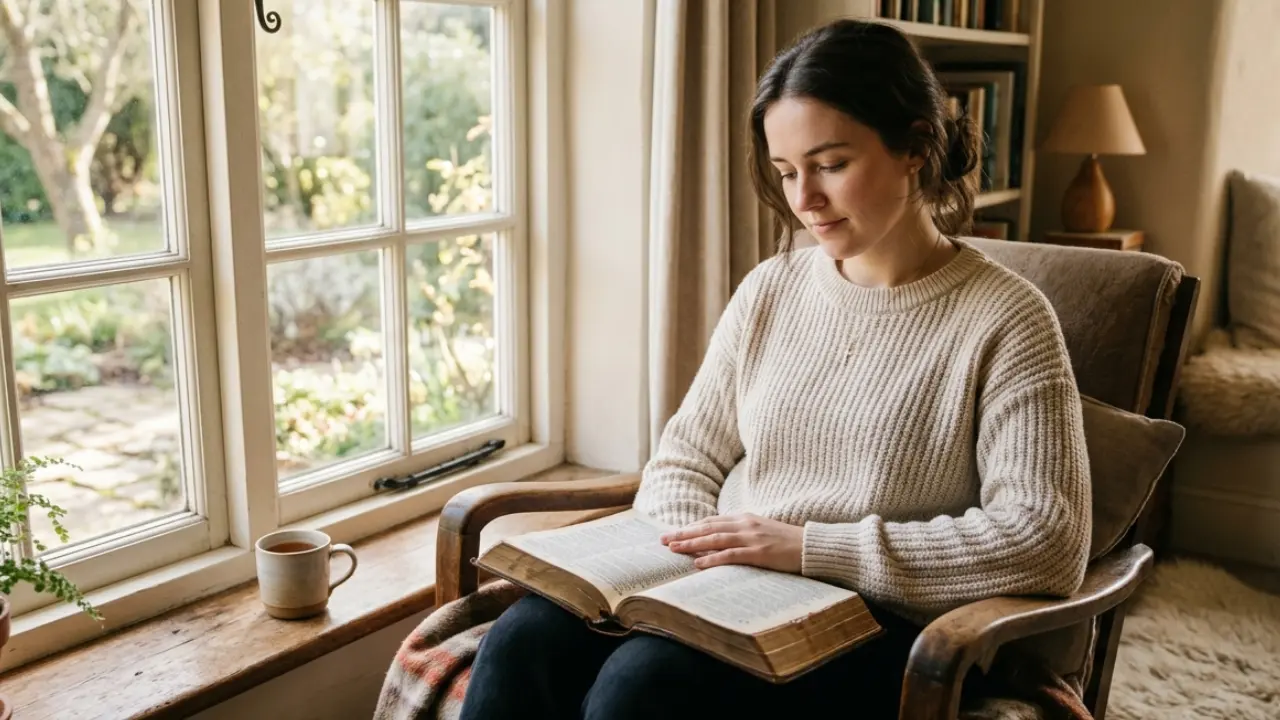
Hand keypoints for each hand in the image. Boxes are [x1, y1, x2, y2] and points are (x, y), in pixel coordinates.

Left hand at [660, 513, 803, 572]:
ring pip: (714, 539)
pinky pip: (731, 555)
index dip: (691, 527)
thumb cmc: (787, 542)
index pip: (712, 521)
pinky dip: (712, 558)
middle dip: (684, 533)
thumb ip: (742, 533)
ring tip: (674, 548)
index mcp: (745, 519)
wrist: (811, 546)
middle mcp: (745, 525)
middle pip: (708, 527)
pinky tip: (698, 563)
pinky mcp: (759, 553)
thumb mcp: (762, 531)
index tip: (674, 532)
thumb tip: (720, 542)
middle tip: (663, 540)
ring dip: (692, 544)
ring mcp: (752, 538)